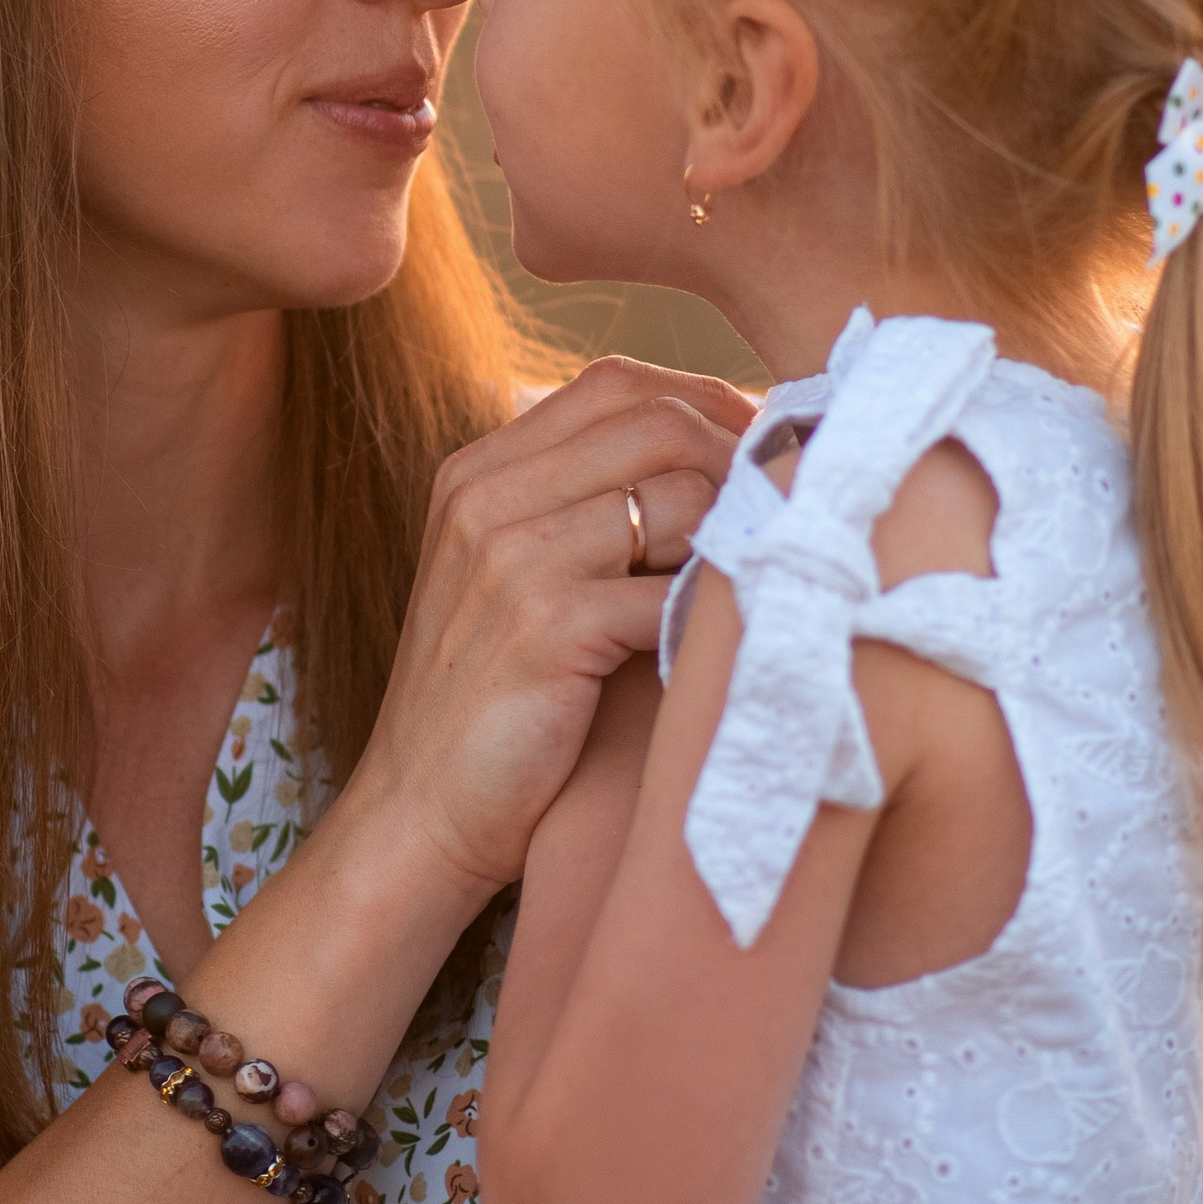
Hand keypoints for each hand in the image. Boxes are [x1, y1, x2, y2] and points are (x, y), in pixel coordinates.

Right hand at [360, 356, 750, 898]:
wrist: (417, 818)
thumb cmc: (493, 706)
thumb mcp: (512, 579)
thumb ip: (578, 508)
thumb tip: (712, 454)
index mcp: (477, 473)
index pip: (613, 385)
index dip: (705, 404)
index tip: (762, 450)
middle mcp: (486, 499)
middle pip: (653, 422)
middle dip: (737, 458)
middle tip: (785, 511)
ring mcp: (511, 559)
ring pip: (677, 497)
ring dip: (734, 537)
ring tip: (753, 582)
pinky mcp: (545, 627)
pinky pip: (672, 589)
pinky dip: (713, 611)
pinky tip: (721, 643)